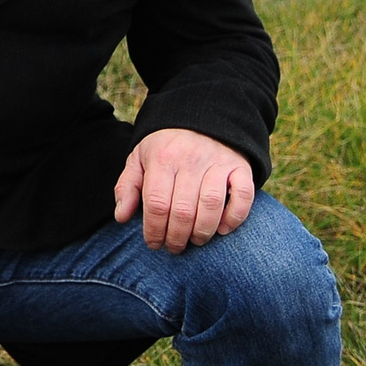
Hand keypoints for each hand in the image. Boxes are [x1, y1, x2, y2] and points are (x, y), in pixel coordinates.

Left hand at [114, 128, 254, 252]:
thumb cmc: (165, 148)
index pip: (156, 204)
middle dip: (176, 237)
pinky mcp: (240, 166)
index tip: (154, 244)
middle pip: (183, 210)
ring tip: (195, 241)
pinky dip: (234, 217)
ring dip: (202, 232)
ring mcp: (217, 162)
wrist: (199, 118)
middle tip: (174, 247)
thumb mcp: (139, 159)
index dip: (154, 230)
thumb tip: (121, 217)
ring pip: (211, 205)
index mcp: (162, 158)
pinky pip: (243, 196)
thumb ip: (127, 187)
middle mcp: (190, 159)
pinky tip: (222, 229)